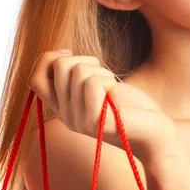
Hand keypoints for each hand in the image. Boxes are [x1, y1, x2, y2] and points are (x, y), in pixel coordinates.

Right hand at [27, 50, 183, 164]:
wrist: (154, 134)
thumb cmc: (129, 106)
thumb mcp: (96, 88)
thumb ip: (76, 78)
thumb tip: (62, 55)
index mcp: (62, 109)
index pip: (34, 79)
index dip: (48, 59)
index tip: (70, 54)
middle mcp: (65, 116)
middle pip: (59, 66)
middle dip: (84, 60)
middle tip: (102, 75)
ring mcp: (77, 119)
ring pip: (77, 70)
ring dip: (101, 71)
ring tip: (112, 89)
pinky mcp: (93, 119)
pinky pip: (91, 81)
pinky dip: (109, 80)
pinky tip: (117, 95)